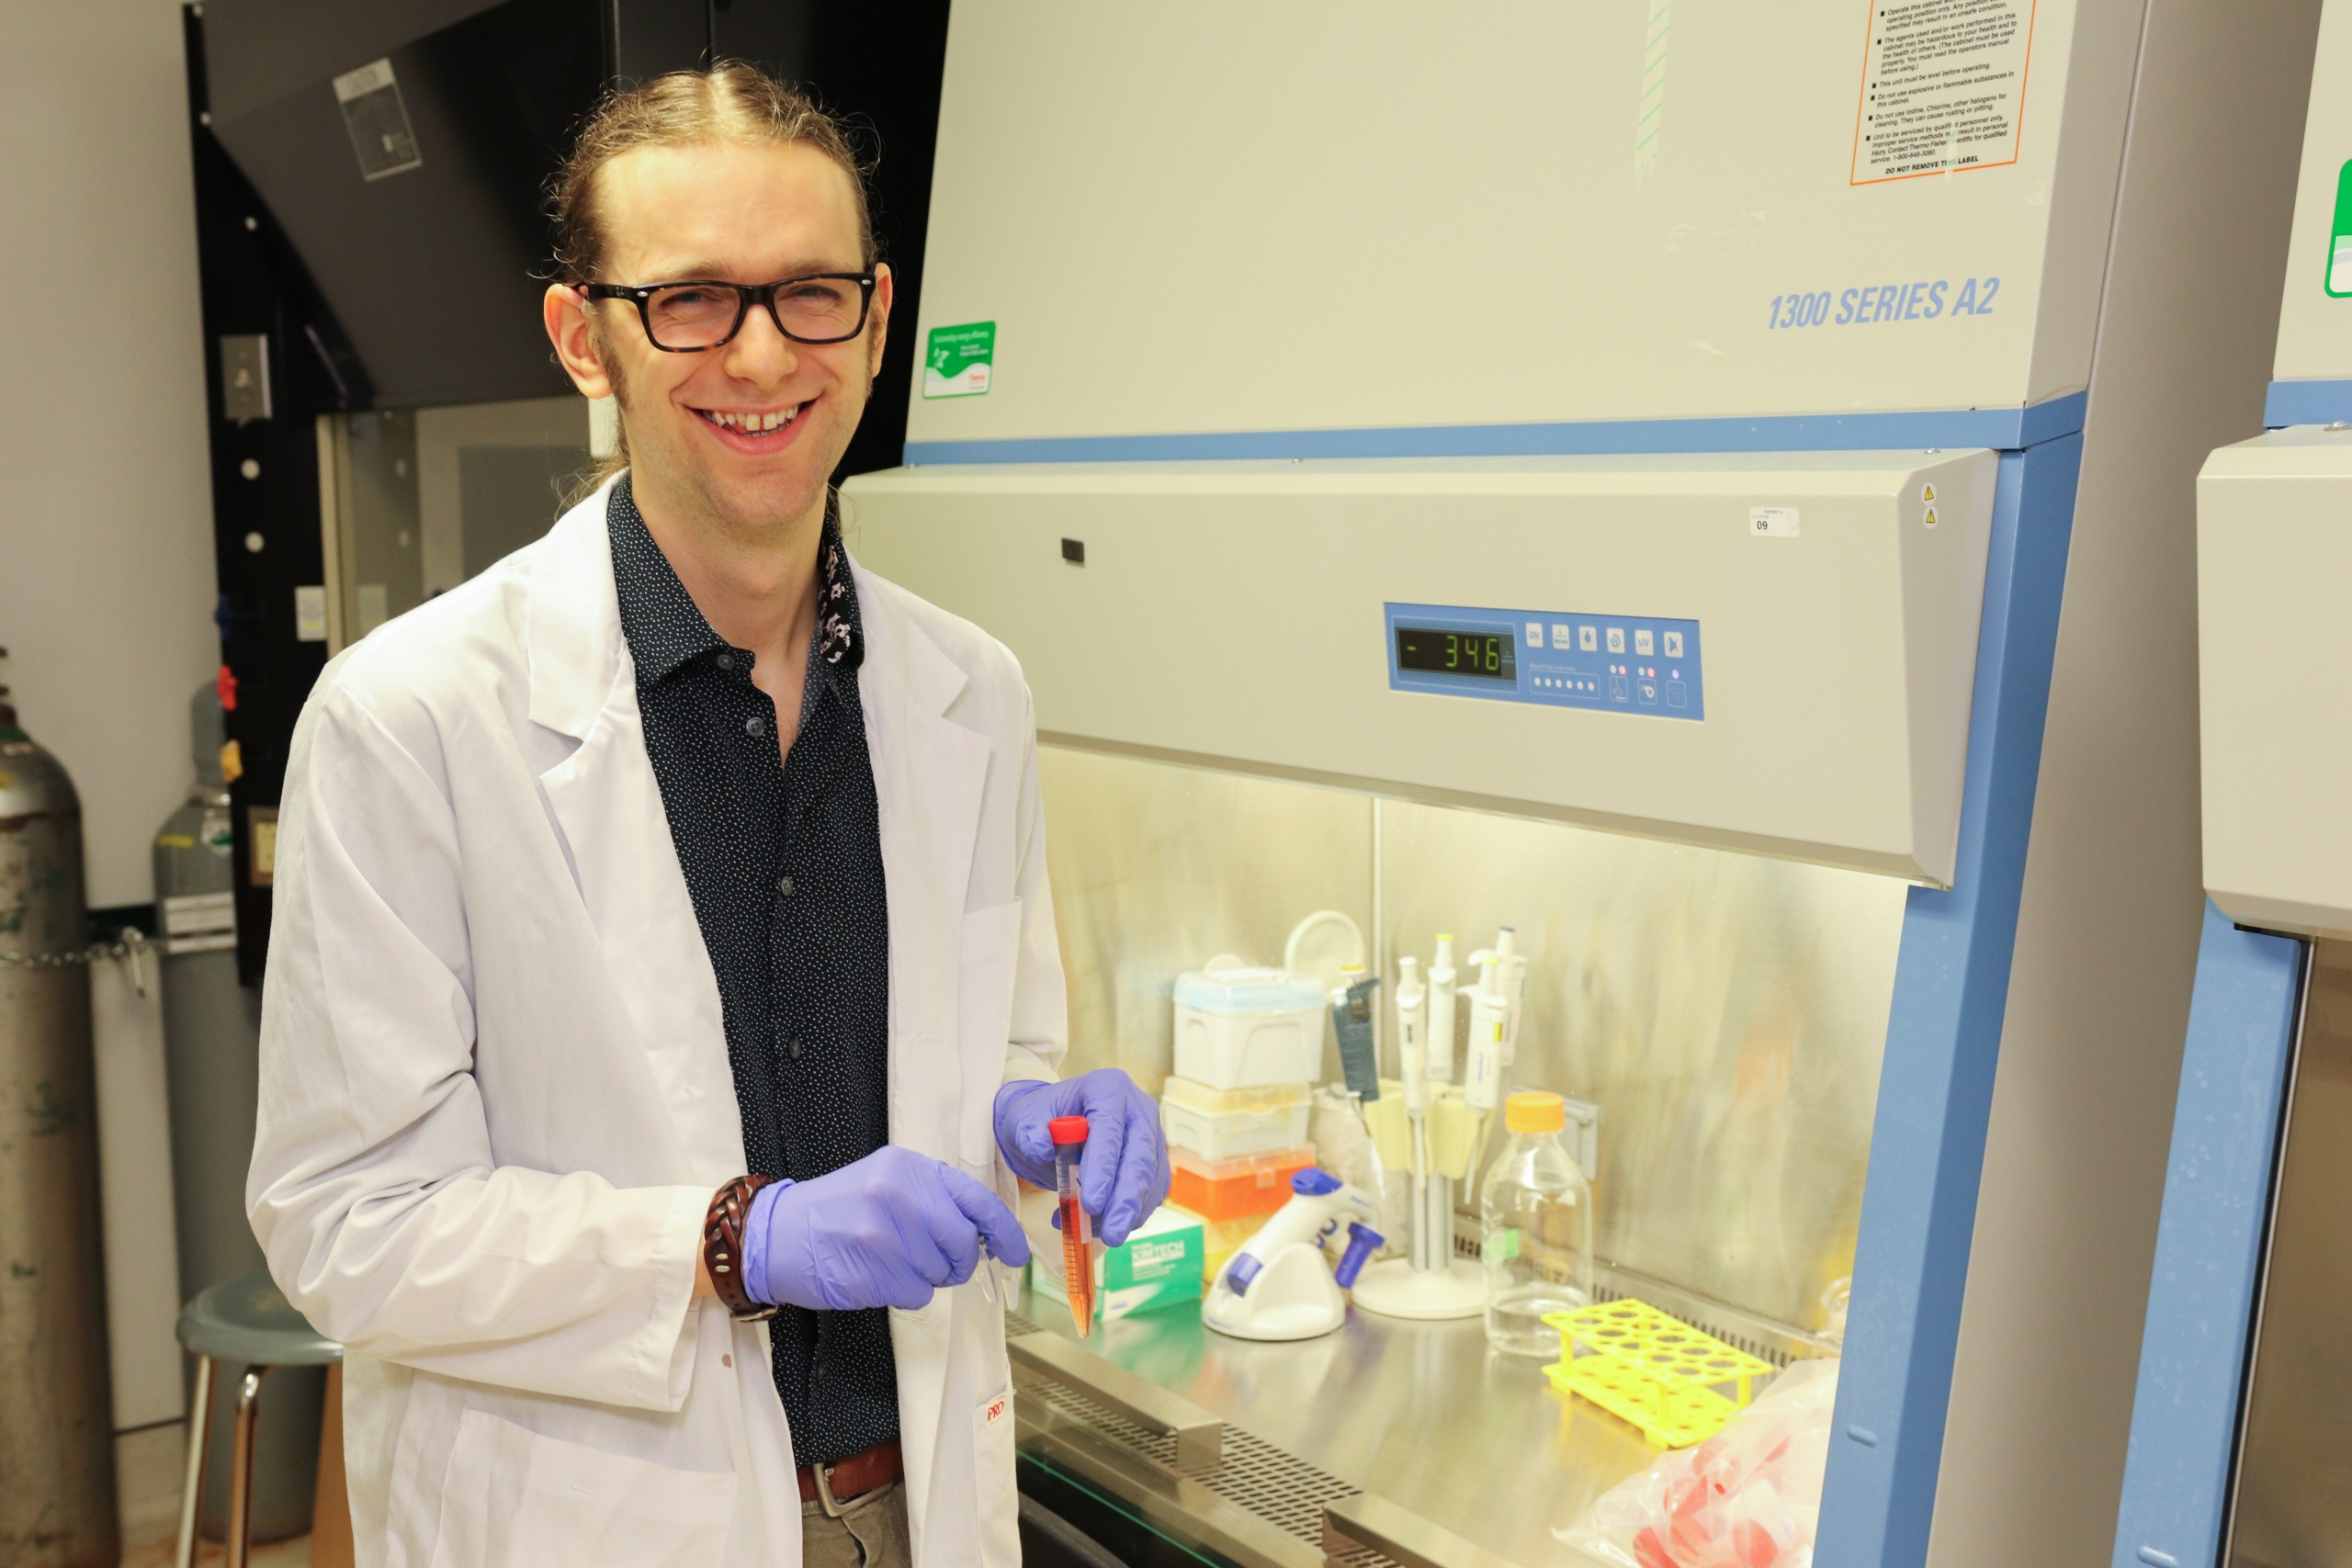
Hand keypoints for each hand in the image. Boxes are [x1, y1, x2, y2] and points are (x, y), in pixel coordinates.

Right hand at [744, 1146, 1029, 1311]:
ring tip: (891, 1261)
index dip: (1003, 1231)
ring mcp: (885, 1231)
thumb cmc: (838, 1210)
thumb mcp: (886, 1183)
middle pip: (962, 1242)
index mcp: (910, 1167)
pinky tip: (878, 1275)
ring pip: (940, 1272)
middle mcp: (900, 1193)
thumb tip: (983, 1232)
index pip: (975, 1199)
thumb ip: (934, 1199)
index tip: (1015, 1254)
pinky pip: (917, 1294)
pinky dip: (904, 1293)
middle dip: (957, 1262)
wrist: (776, 1234)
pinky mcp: (872, 1268)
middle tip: (934, 1262)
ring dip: (925, 1277)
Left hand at [993, 1071, 1170, 1246]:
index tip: (1092, 1204)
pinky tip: (1107, 1226)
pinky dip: (1134, 1214)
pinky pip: (1153, 1191)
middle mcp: (1138, 1109)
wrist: (1054, 1125)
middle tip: (1111, 1234)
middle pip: (1140, 1157)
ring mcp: (1151, 1135)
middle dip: (1126, 1200)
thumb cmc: (1042, 1119)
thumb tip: (1041, 1148)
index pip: (1110, 1130)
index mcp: (1108, 1089)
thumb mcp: (1024, 1119)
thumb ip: (1029, 1131)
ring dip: (1129, 1212)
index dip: (1104, 1168)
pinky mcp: (1155, 1161)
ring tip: (1103, 1235)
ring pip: (1150, 1179)